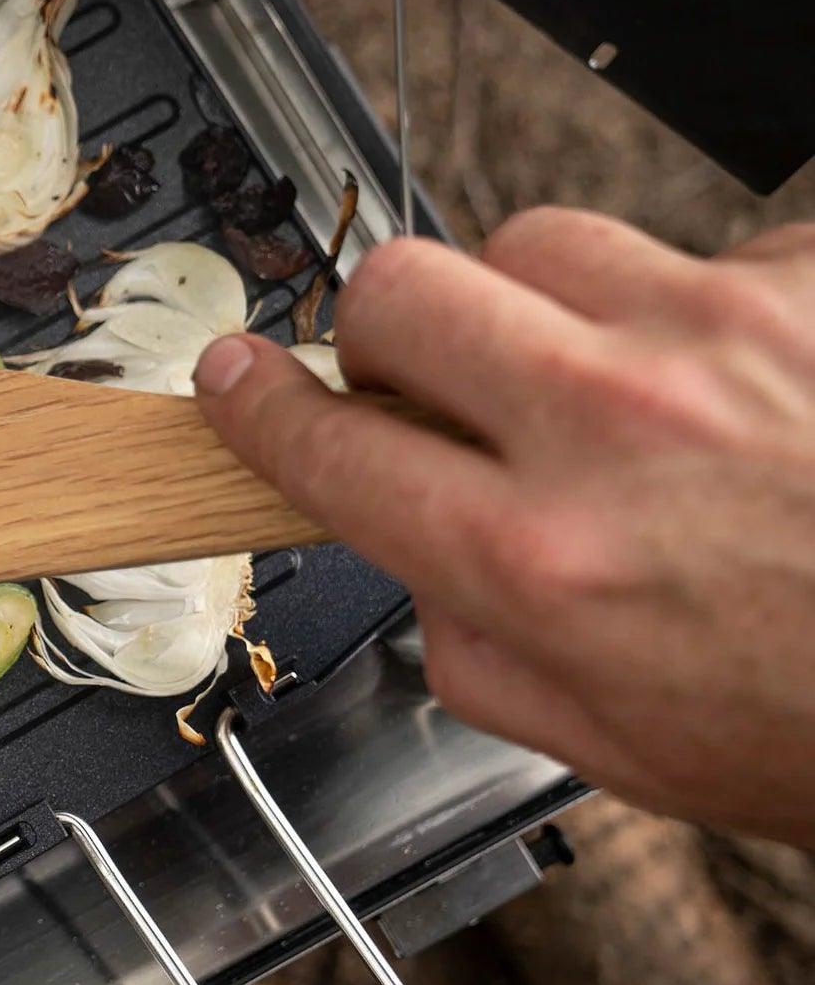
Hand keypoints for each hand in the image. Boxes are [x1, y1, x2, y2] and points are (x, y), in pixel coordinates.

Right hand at [193, 210, 814, 843]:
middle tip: (423, 376)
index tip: (236, 379)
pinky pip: (702, 251)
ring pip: (538, 240)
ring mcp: (726, 329)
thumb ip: (475, 649)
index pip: (331, 444)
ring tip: (609, 384)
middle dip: (384, 330)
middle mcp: (617, 424)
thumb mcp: (616, 744)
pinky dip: (697, 313)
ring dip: (538, 308)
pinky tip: (748, 389)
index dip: (258, 407)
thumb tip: (417, 560)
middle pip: (402, 287)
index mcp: (542, 559)